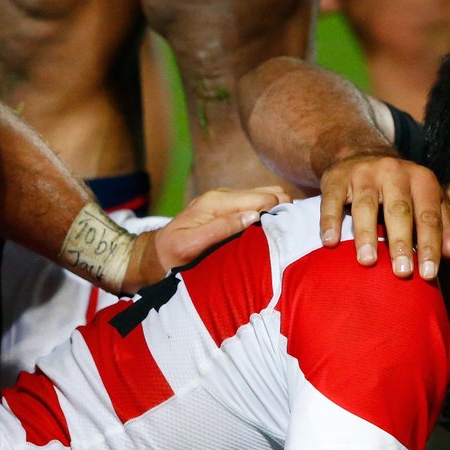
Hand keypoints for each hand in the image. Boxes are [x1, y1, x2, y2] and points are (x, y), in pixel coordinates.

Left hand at [123, 186, 290, 291]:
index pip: (263, 198)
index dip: (281, 212)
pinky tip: (275, 231)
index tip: (292, 232)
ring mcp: (226, 202)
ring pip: (265, 198)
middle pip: (269, 193)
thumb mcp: (192, 245)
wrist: (154, 256)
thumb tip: (253, 217)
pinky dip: (269, 216)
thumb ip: (221, 229)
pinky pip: (256, 206)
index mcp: (218, 202)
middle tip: (295, 233)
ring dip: (278, 212)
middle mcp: (224, 196)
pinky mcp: (228, 210)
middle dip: (284, 209)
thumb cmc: (172, 255)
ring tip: (288, 232)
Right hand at [318, 154, 449, 279]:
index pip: (428, 216)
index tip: (428, 274)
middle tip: (402, 272)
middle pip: (399, 211)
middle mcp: (394, 172)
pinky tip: (330, 243)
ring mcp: (363, 173)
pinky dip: (330, 222)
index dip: (430, 245)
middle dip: (401, 243)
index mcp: (421, 180)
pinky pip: (331, 201)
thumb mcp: (424, 199)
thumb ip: (441, 224)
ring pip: (366, 206)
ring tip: (368, 261)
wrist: (360, 155)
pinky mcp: (336, 178)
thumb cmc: (399, 189)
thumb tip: (447, 253)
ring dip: (367, 235)